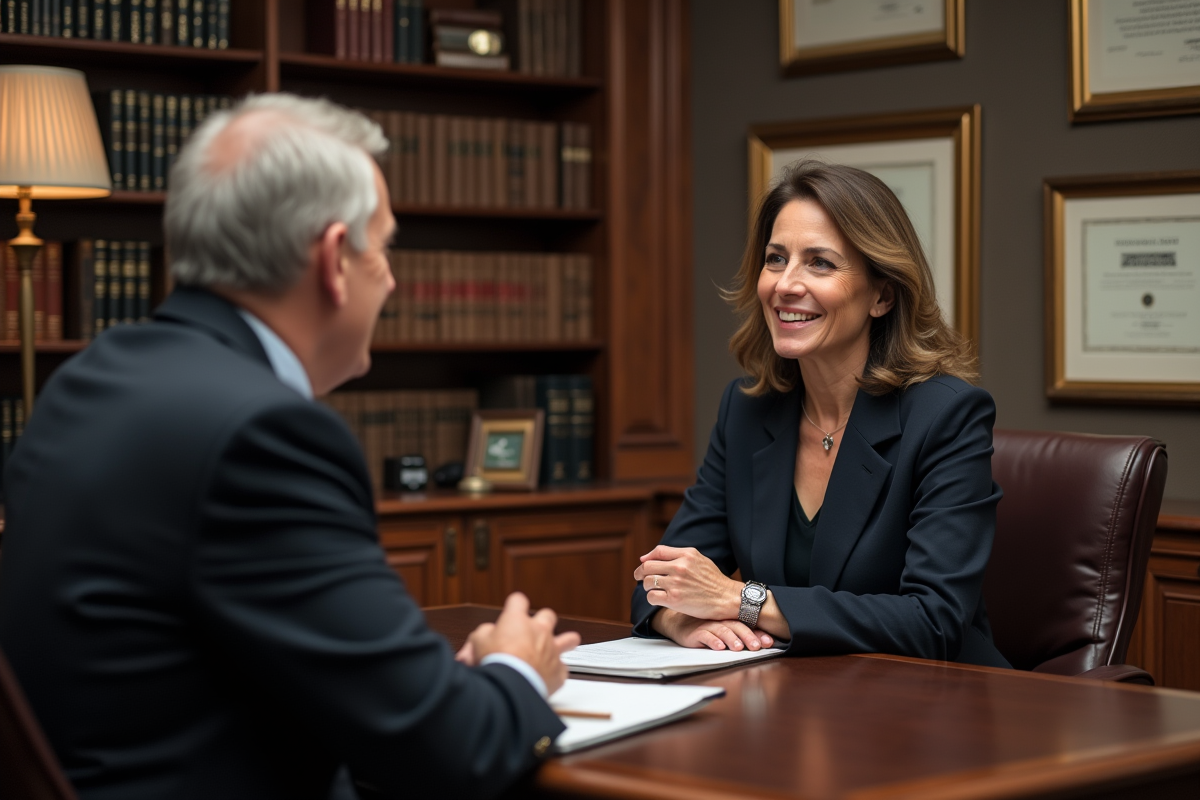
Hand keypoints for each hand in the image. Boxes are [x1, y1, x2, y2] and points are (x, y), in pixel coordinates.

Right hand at [466, 592, 581, 694]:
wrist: (510, 686)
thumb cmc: (495, 662)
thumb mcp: (477, 641)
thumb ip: (484, 633)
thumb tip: (486, 635)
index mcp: (517, 621)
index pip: (518, 601)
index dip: (515, 605)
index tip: (513, 609)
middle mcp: (539, 631)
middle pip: (548, 615)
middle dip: (543, 621)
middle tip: (535, 630)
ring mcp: (551, 650)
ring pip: (569, 639)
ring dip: (566, 641)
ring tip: (567, 643)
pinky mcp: (558, 671)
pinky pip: (562, 669)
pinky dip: (556, 672)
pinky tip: (550, 676)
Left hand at [633, 545, 740, 620]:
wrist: (726, 598)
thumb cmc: (713, 580)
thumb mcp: (699, 559)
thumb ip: (677, 555)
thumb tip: (648, 557)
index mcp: (686, 555)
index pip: (658, 551)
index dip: (647, 558)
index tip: (643, 564)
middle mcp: (679, 567)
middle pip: (647, 566)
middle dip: (640, 573)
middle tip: (639, 577)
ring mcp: (676, 583)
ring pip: (647, 582)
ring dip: (647, 586)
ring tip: (653, 589)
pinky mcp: (674, 599)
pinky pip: (651, 596)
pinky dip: (651, 598)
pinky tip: (658, 599)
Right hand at [651, 608, 773, 651]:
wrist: (678, 622)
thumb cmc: (704, 626)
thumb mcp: (722, 628)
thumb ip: (738, 634)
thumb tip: (760, 643)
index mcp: (729, 619)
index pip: (747, 625)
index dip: (759, 633)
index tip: (769, 642)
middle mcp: (720, 620)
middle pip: (737, 626)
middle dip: (748, 636)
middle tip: (756, 646)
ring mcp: (708, 625)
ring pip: (722, 630)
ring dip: (731, 638)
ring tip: (738, 647)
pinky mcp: (695, 632)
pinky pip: (704, 635)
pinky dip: (712, 641)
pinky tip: (718, 647)